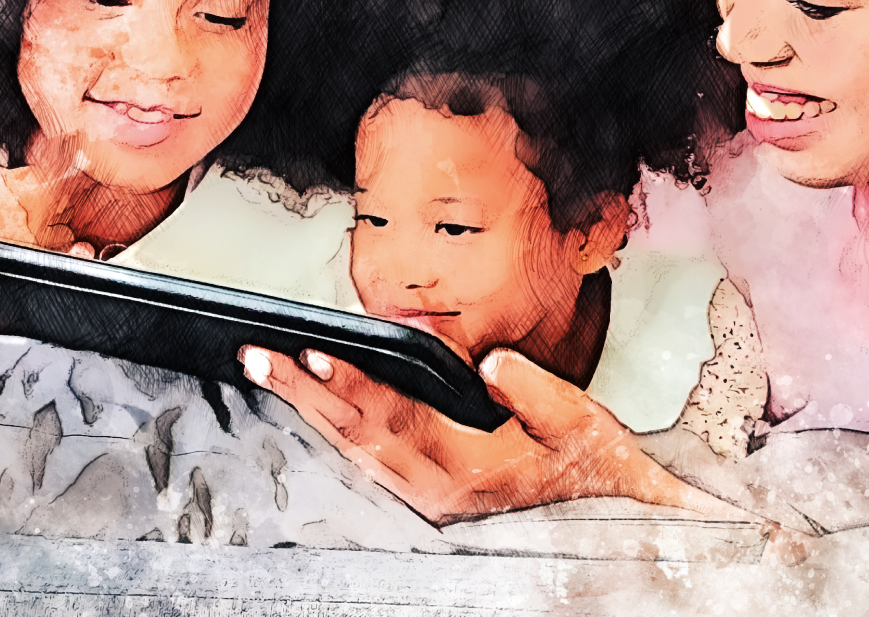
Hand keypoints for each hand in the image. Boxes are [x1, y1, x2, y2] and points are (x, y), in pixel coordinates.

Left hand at [240, 343, 741, 525]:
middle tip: (258, 357)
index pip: (395, 414)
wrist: (610, 513)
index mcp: (468, 466)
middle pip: (357, 432)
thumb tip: (489, 363)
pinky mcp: (429, 495)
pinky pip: (368, 460)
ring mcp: (429, 496)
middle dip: (303, 391)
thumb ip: (531, 390)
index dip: (352, 382)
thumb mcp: (577, 420)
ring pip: (354, 447)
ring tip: (270, 373)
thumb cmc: (593, 466)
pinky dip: (335, 431)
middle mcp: (438, 487)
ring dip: (309, 409)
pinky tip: (313, 408)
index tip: (313, 354)